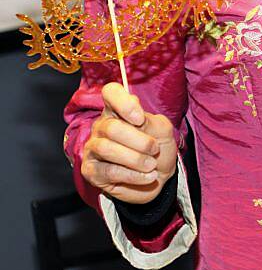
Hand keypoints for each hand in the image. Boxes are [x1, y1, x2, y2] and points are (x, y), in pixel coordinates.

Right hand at [82, 82, 177, 202]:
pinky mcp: (91, 171)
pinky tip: (147, 176)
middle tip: (154, 149)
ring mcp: (93, 148)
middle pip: (111, 127)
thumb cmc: (157, 148)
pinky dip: (132, 174)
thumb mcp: (161, 131)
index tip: (140, 119)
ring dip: (135, 159)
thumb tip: (137, 119)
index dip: (124, 103)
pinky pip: (108, 171)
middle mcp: (101, 127)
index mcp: (117, 110)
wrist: (159, 176)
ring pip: (107, 149)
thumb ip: (151, 121)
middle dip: (138, 141)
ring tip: (151, 165)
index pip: (111, 93)